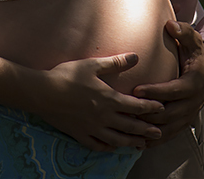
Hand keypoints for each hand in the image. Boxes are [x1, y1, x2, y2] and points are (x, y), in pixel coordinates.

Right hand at [32, 54, 165, 151]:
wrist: (42, 93)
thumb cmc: (66, 75)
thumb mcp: (91, 65)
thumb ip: (115, 63)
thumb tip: (135, 56)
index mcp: (109, 99)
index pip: (137, 106)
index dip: (151, 108)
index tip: (161, 109)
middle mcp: (104, 117)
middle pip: (131, 126)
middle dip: (147, 129)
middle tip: (159, 133)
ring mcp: (93, 128)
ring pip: (118, 139)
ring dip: (132, 142)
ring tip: (141, 144)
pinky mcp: (80, 135)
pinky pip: (98, 145)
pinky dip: (108, 147)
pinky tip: (113, 147)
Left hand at [132, 21, 203, 140]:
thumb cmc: (197, 54)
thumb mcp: (194, 40)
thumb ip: (183, 32)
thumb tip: (170, 24)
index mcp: (193, 84)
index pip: (173, 90)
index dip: (155, 91)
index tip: (135, 89)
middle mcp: (192, 103)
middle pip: (168, 113)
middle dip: (146, 112)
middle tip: (124, 108)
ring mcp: (189, 115)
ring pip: (167, 128)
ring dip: (147, 128)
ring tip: (125, 124)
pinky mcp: (184, 123)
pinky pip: (169, 135)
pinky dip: (154, 140)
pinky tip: (136, 141)